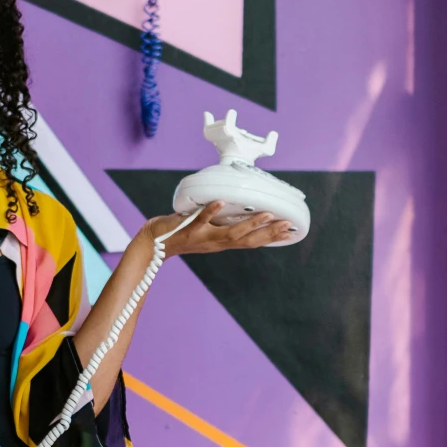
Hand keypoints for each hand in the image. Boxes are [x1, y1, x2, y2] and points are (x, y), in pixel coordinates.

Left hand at [147, 206, 295, 257]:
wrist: (154, 244)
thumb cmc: (181, 234)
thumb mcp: (207, 231)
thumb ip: (222, 224)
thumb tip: (238, 210)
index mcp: (222, 243)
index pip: (253, 241)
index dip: (272, 237)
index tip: (292, 230)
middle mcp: (216, 243)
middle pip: (248, 240)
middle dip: (269, 233)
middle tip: (288, 223)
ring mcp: (203, 237)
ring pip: (230, 233)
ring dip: (250, 224)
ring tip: (267, 214)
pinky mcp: (188, 229)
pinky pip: (200, 220)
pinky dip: (210, 211)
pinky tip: (220, 202)